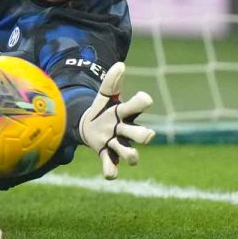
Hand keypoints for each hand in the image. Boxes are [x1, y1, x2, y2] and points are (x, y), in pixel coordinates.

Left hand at [79, 62, 155, 179]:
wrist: (89, 127)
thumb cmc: (103, 110)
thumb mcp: (104, 95)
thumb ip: (111, 81)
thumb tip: (120, 65)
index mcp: (125, 113)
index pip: (138, 106)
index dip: (142, 102)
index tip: (145, 98)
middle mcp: (125, 130)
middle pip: (141, 134)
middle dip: (144, 135)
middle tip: (148, 135)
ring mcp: (116, 144)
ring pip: (129, 154)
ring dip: (131, 156)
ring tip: (132, 158)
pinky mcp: (106, 156)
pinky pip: (111, 167)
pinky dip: (111, 172)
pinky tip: (110, 173)